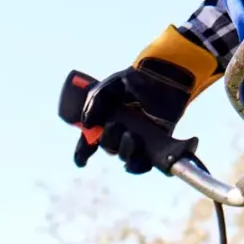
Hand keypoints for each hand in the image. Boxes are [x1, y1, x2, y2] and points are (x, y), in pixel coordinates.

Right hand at [59, 58, 198, 173]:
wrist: (162, 78)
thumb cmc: (135, 80)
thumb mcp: (108, 87)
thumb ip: (94, 103)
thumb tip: (87, 125)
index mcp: (105, 119)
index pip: (90, 140)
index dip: (83, 152)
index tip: (82, 161)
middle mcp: (119, 131)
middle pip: (108, 147)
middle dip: (109, 140)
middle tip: (116, 125)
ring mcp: (136, 138)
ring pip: (124, 155)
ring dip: (124, 149)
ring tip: (132, 135)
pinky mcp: (154, 144)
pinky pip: (142, 163)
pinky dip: (138, 165)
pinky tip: (139, 158)